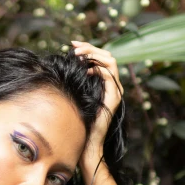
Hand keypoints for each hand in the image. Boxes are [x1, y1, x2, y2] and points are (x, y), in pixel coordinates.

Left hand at [71, 40, 123, 164]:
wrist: (87, 140)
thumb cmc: (79, 118)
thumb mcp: (77, 94)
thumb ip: (77, 80)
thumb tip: (68, 64)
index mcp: (105, 82)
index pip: (101, 58)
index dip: (88, 48)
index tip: (72, 44)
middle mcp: (113, 85)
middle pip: (108, 56)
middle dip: (90, 48)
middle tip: (74, 47)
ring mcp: (115, 91)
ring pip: (111, 63)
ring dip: (94, 55)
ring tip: (79, 55)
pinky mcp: (113, 99)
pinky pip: (110, 78)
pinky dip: (99, 70)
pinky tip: (87, 70)